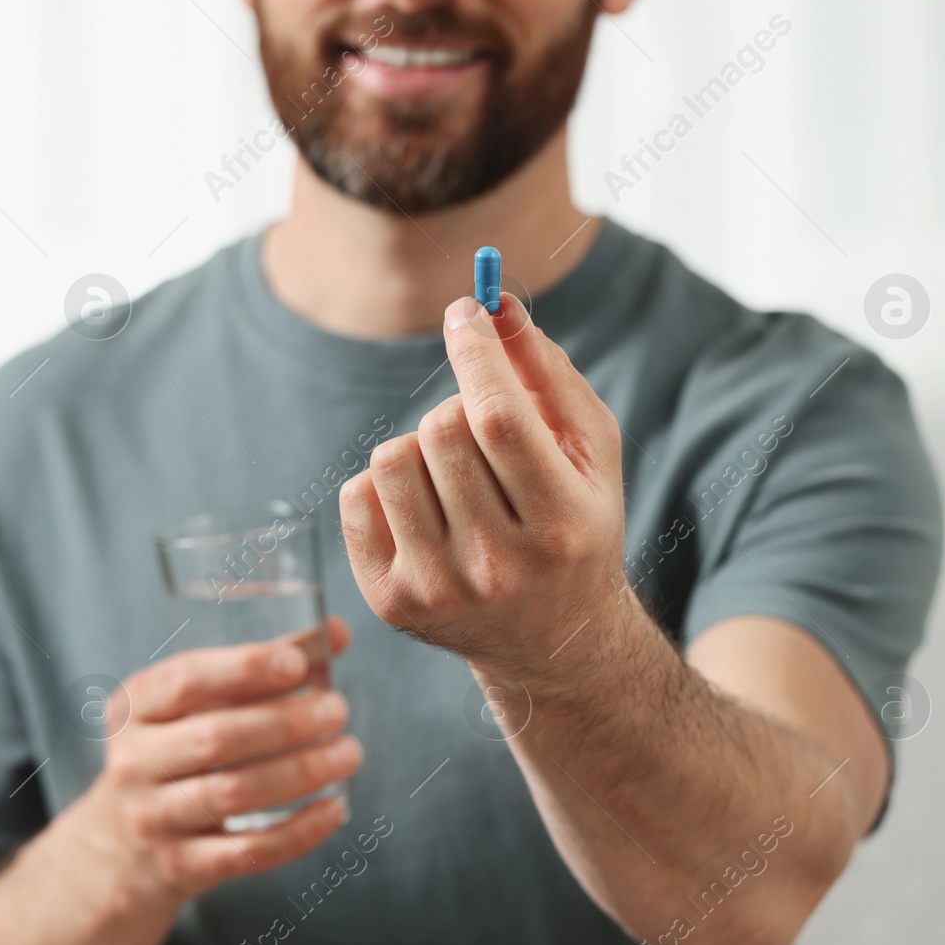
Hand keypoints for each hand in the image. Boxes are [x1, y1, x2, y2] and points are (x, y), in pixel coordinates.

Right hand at [82, 617, 359, 903]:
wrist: (119, 850)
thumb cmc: (175, 755)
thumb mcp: (193, 708)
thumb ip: (260, 668)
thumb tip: (336, 631)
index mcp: (135, 709)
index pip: (186, 680)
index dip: (243, 669)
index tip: (297, 662)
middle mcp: (134, 763)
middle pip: (216, 738)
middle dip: (285, 722)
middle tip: (338, 710)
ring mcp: (153, 819)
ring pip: (233, 793)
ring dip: (300, 772)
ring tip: (348, 752)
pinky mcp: (179, 867)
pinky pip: (246, 851)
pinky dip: (296, 831)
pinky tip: (334, 810)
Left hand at [339, 294, 626, 683]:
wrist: (553, 641)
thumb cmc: (575, 524)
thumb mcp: (588, 451)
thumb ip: (548, 373)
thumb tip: (491, 303)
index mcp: (561, 525)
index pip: (499, 418)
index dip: (475, 352)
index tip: (464, 312)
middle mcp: (498, 566)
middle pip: (441, 429)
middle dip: (457, 406)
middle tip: (480, 430)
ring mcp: (438, 589)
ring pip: (391, 457)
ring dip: (419, 447)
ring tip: (453, 476)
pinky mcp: (389, 601)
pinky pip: (356, 495)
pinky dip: (386, 485)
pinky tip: (424, 508)